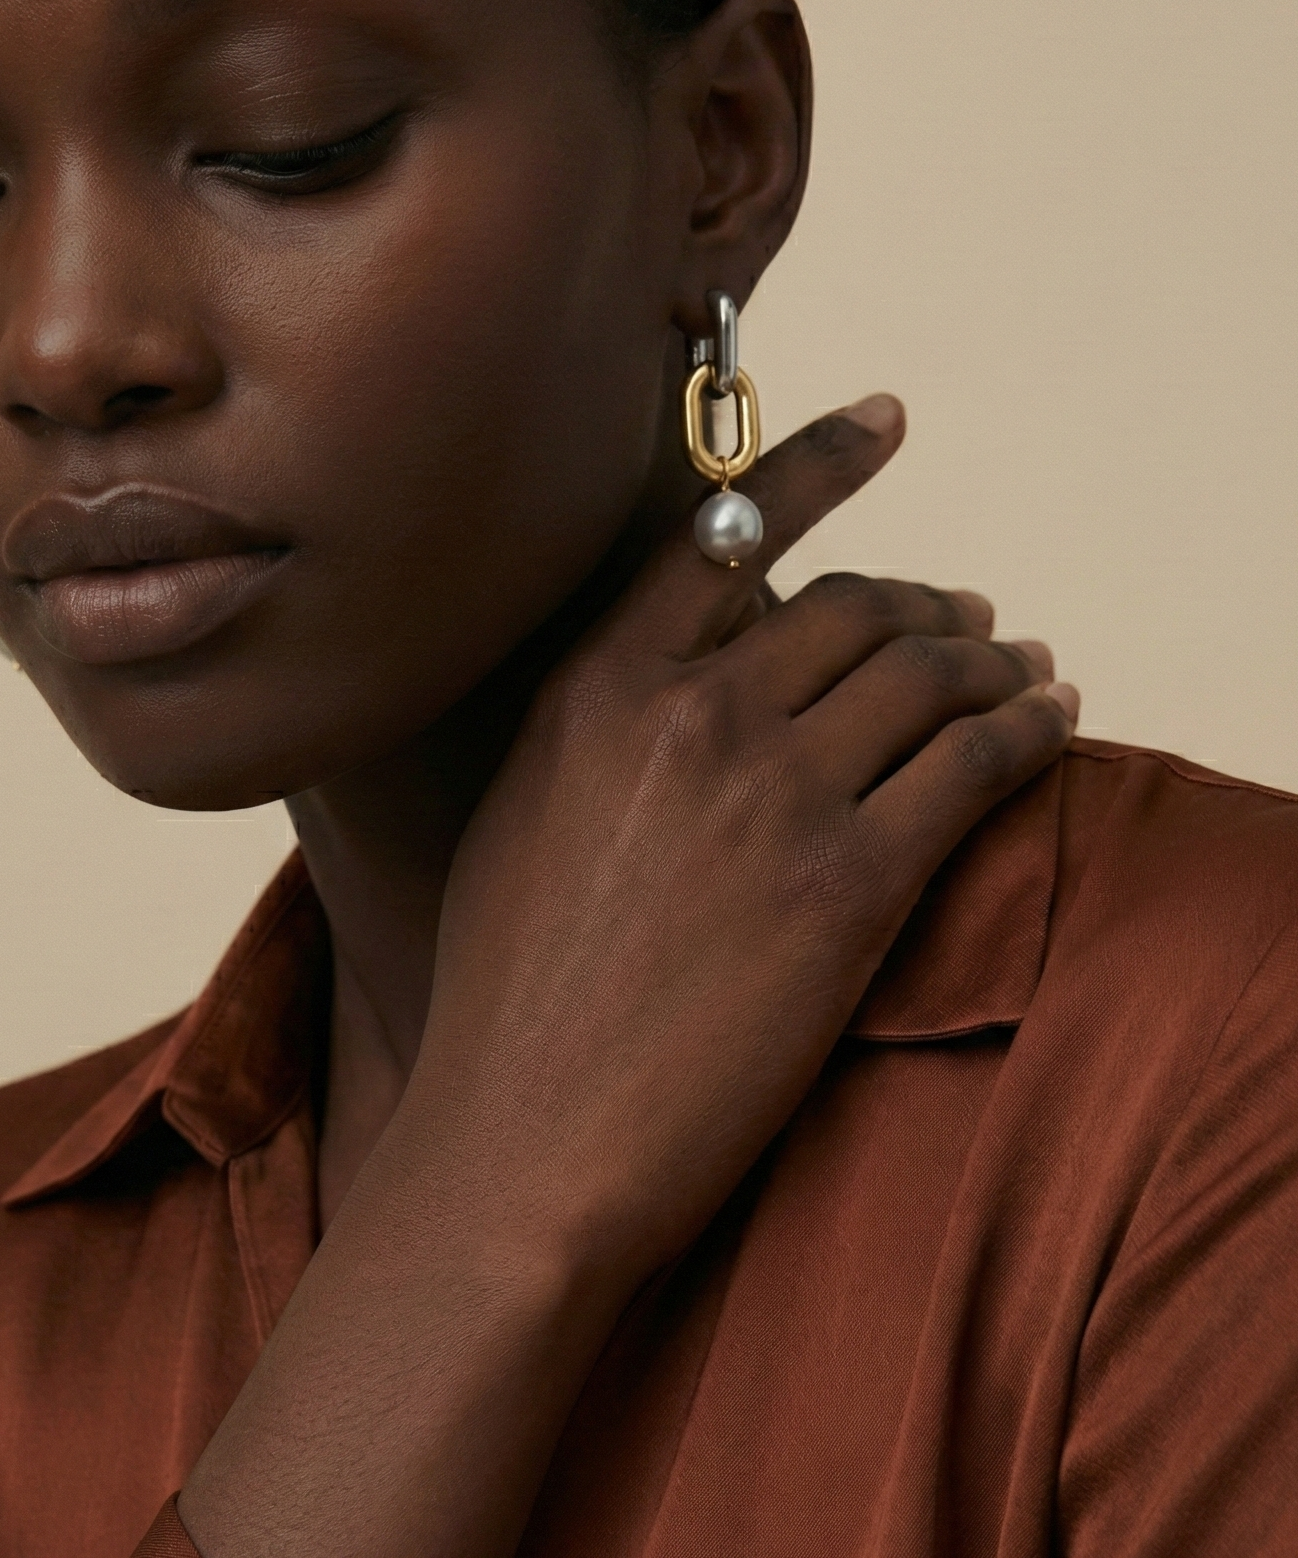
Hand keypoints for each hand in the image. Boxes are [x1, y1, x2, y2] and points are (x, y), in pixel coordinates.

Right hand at [182, 397, 1075, 1557]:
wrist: (528, 1139)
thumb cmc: (510, 993)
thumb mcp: (523, 814)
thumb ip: (601, 723)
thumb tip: (677, 674)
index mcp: (597, 686)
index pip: (732, 530)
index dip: (822, 463)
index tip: (885, 419)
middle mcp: (690, 711)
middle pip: (854, 606)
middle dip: (931, 603)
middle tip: (974, 620)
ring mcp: (773, 793)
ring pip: (925, 674)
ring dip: (992, 661)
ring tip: (1023, 668)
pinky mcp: (851, 883)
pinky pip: (972, 764)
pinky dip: (1025, 728)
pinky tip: (1048, 723)